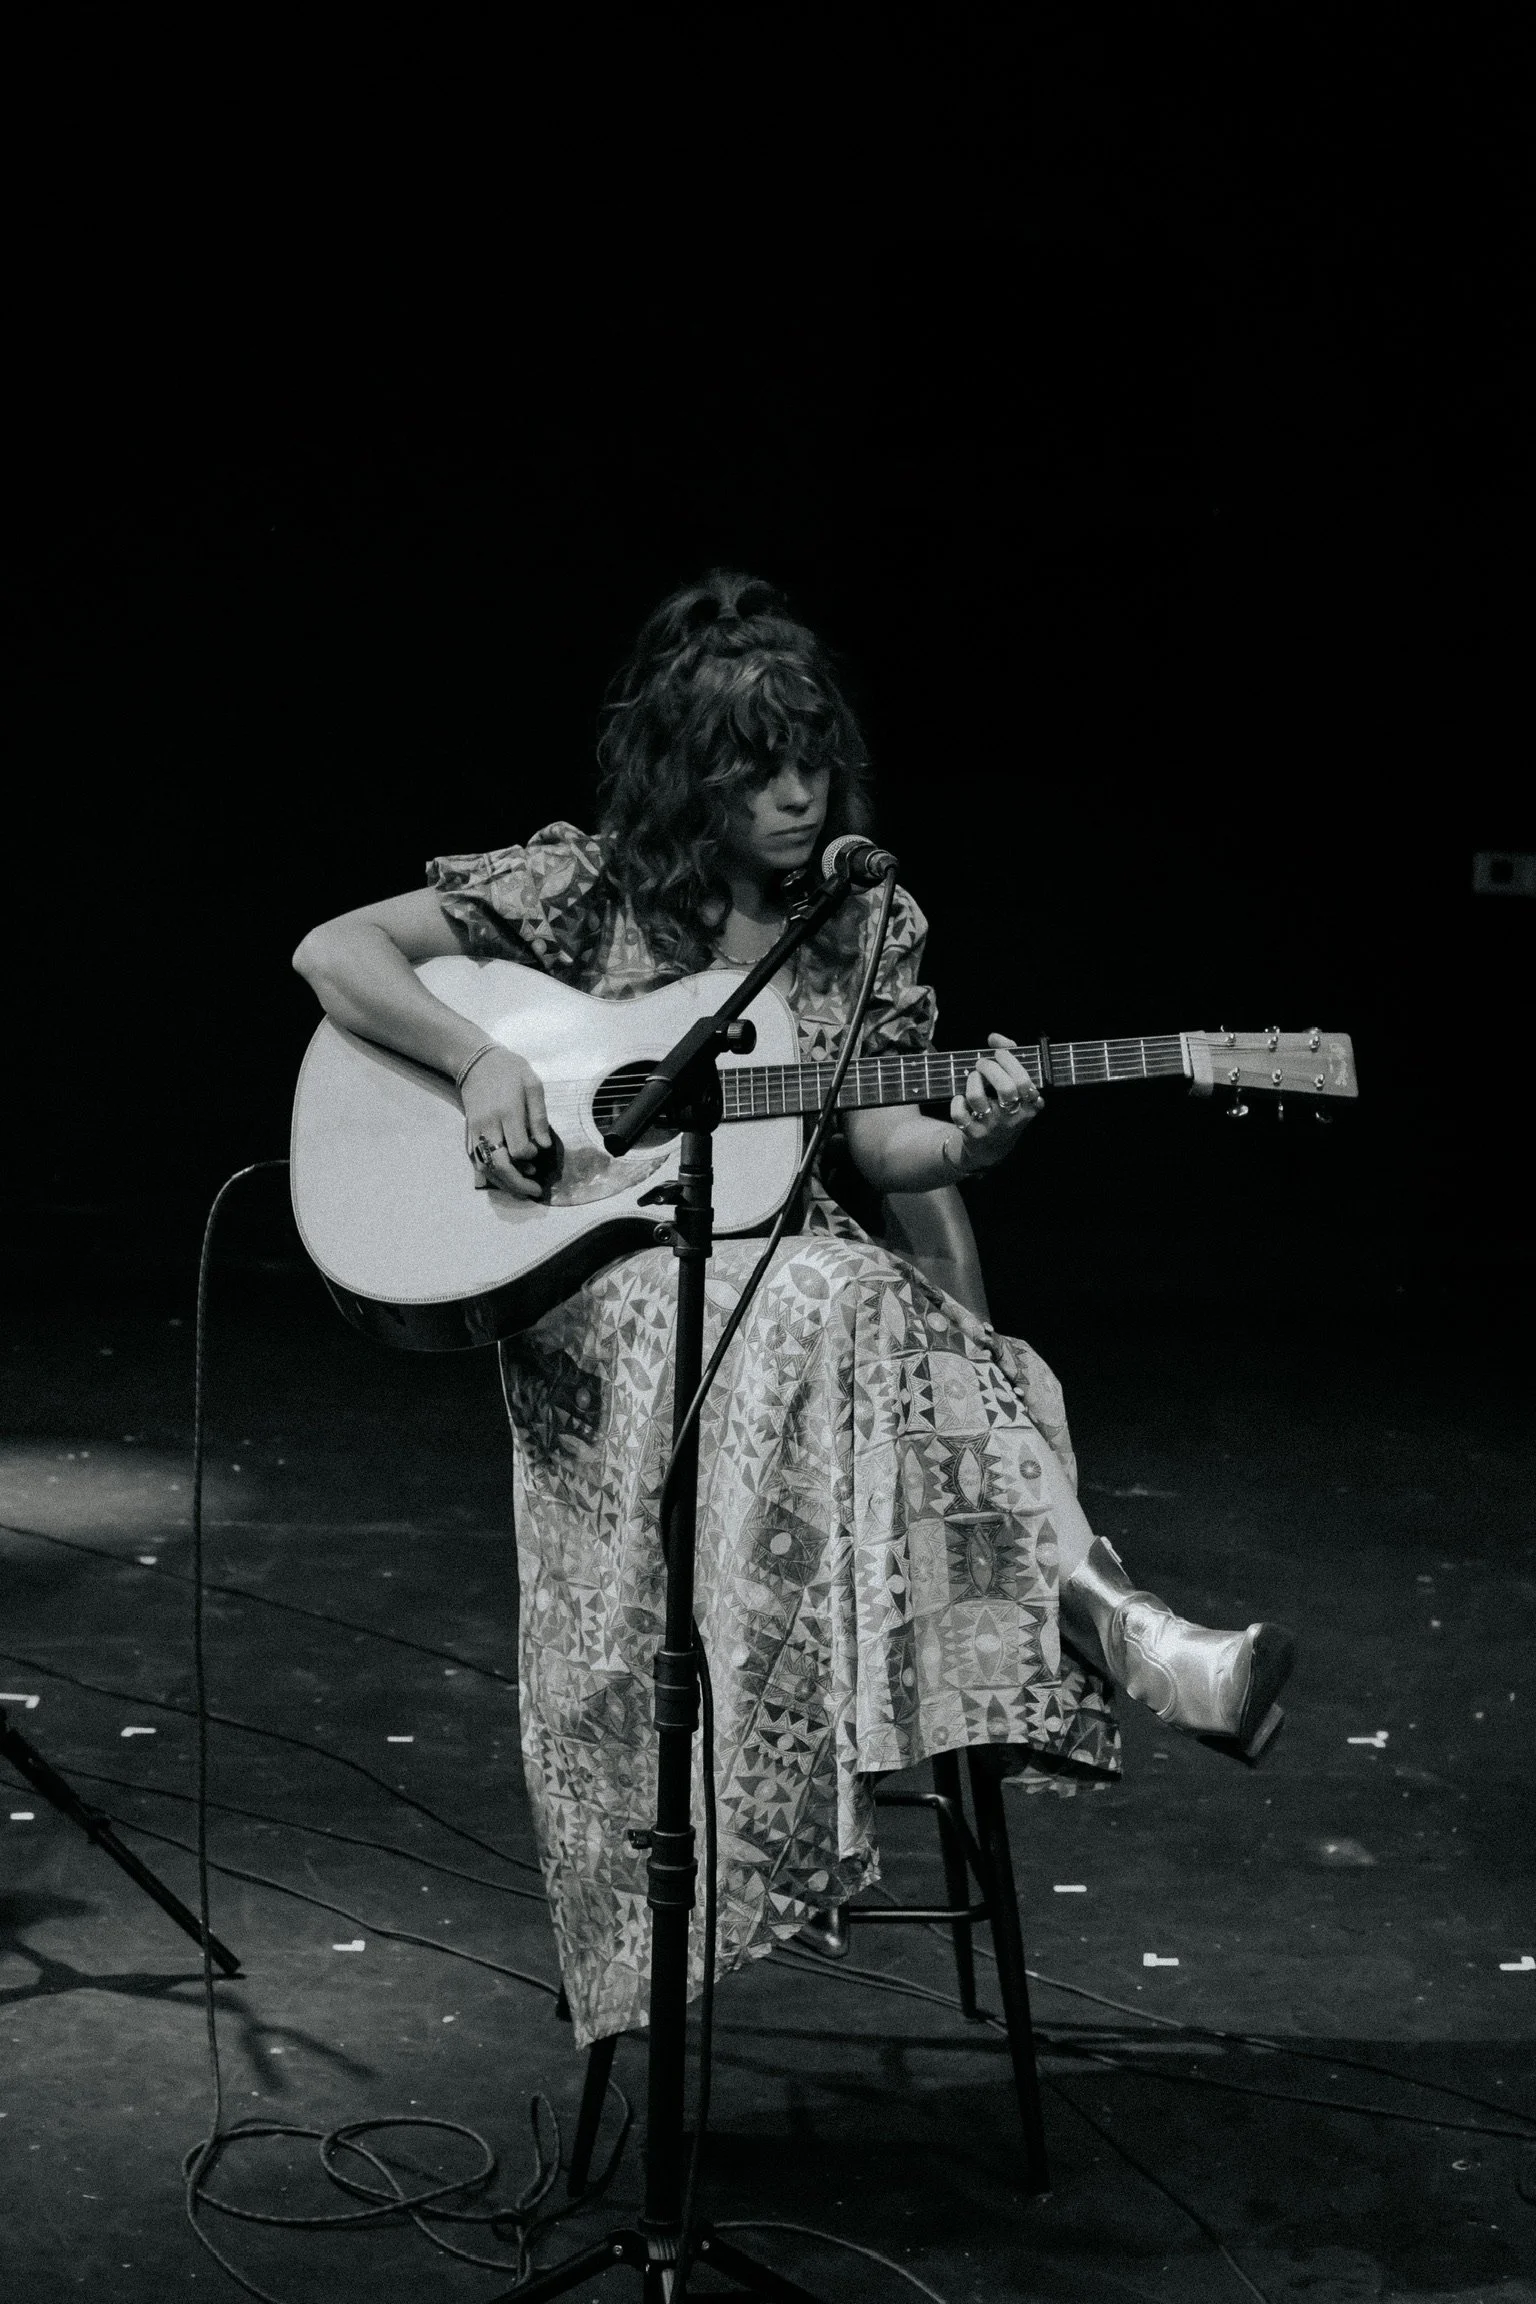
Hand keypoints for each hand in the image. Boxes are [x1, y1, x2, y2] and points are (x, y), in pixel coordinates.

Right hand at [461, 1048, 552, 1198]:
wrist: (476, 1062)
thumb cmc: (510, 1070)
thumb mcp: (532, 1084)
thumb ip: (539, 1116)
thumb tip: (544, 1146)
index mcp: (507, 1112)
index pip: (518, 1149)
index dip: (530, 1157)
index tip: (538, 1151)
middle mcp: (488, 1125)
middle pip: (500, 1164)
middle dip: (518, 1183)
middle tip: (535, 1191)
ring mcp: (475, 1131)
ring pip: (486, 1168)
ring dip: (504, 1183)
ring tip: (522, 1189)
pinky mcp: (469, 1134)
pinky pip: (477, 1161)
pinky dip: (491, 1175)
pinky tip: (505, 1179)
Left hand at [947, 1034, 1041, 1173]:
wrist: (991, 1148)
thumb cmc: (1004, 1106)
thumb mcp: (1015, 1086)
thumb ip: (1009, 1056)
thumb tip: (994, 1037)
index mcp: (1030, 1104)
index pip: (1024, 1081)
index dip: (1010, 1061)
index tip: (999, 1053)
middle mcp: (1014, 1117)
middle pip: (1005, 1088)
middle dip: (990, 1068)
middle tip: (982, 1064)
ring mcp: (993, 1126)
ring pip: (977, 1098)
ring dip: (972, 1081)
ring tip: (973, 1079)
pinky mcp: (973, 1134)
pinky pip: (959, 1114)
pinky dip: (957, 1102)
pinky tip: (962, 1100)